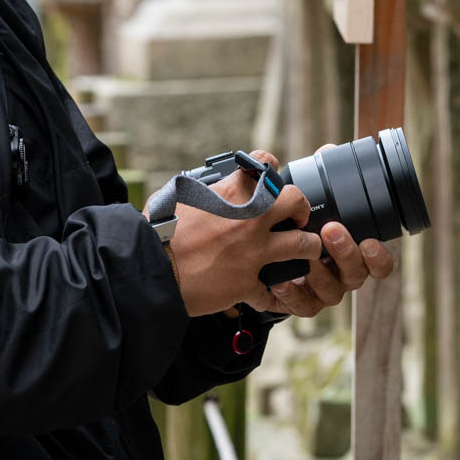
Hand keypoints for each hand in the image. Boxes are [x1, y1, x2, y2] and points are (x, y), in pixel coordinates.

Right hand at [152, 150, 321, 316]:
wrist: (151, 271)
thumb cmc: (157, 232)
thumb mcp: (177, 196)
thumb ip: (199, 190)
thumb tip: (202, 186)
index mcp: (230, 193)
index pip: (265, 164)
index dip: (271, 168)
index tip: (272, 178)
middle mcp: (249, 219)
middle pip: (295, 200)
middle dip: (301, 207)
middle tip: (297, 216)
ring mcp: (252, 252)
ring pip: (302, 245)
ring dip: (308, 247)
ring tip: (306, 251)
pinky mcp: (247, 283)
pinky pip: (271, 292)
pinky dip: (271, 296)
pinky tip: (268, 295)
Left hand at [250, 144, 396, 318]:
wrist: (270, 254)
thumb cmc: (301, 222)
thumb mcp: (315, 200)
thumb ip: (325, 177)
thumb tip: (329, 151)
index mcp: (355, 253)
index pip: (380, 263)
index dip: (379, 256)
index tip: (370, 241)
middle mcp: (344, 275)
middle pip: (356, 274)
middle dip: (345, 252)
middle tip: (330, 230)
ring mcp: (324, 292)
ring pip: (332, 292)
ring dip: (319, 273)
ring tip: (303, 257)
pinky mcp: (301, 304)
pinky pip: (302, 307)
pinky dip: (293, 295)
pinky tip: (281, 280)